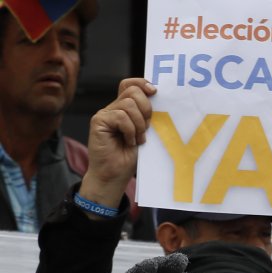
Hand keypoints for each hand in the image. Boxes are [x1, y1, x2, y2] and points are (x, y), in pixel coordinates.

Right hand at [79, 78, 156, 213]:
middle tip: (147, 128)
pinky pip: (121, 117)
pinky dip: (130, 130)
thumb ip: (147, 117)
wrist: (115, 175)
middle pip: (132, 91)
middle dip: (146, 108)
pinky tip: (129, 142)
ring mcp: (104, 114)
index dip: (142, 83)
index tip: (155, 92)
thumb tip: (158, 100)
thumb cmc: (130, 157)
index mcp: (124, 108)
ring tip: (138, 139)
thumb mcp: (145, 133)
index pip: (130, 84)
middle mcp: (113, 108)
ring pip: (128, 104)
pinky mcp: (98, 121)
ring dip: (139, 124)